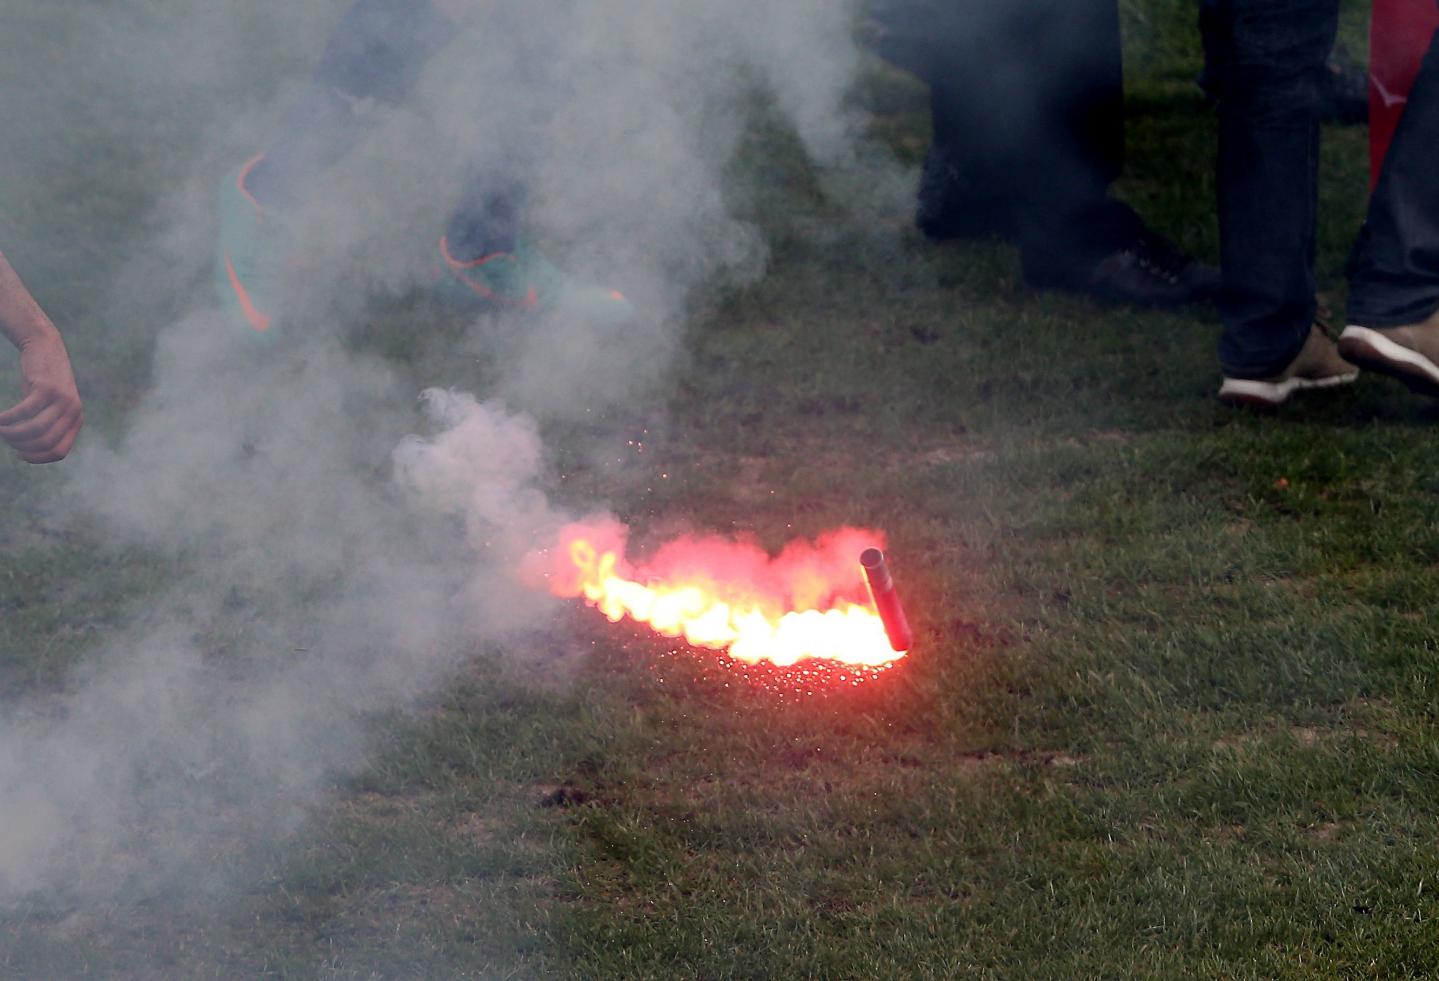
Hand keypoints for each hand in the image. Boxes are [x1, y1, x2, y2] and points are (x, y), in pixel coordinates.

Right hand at [0, 334, 82, 462]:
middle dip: (21, 446)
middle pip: (45, 443)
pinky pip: (24, 411)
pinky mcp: (47, 388)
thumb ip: (45, 426)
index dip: (37, 457)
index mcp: (76, 421)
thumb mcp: (49, 406)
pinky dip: (7, 419)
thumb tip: (27, 451)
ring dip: (12, 434)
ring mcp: (62, 400)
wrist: (45, 347)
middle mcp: (73, 412)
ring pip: (35, 430)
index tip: (20, 454)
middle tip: (6, 438)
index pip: (59, 452)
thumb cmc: (43, 382)